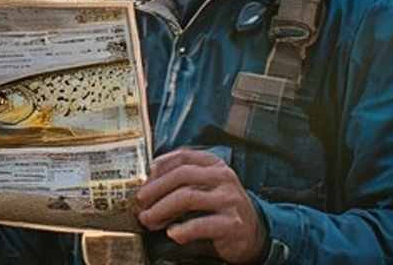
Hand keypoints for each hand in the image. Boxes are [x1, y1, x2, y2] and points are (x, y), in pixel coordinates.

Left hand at [135, 149, 266, 263]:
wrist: (252, 234)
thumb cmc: (221, 208)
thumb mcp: (206, 186)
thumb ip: (183, 180)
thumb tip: (149, 179)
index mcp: (215, 165)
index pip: (183, 157)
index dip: (159, 167)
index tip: (144, 180)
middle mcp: (224, 178)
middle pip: (182, 176)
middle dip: (155, 189)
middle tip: (140, 202)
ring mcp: (229, 200)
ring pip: (187, 198)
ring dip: (161, 210)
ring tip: (149, 220)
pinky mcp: (232, 224)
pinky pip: (200, 224)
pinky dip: (182, 230)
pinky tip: (172, 233)